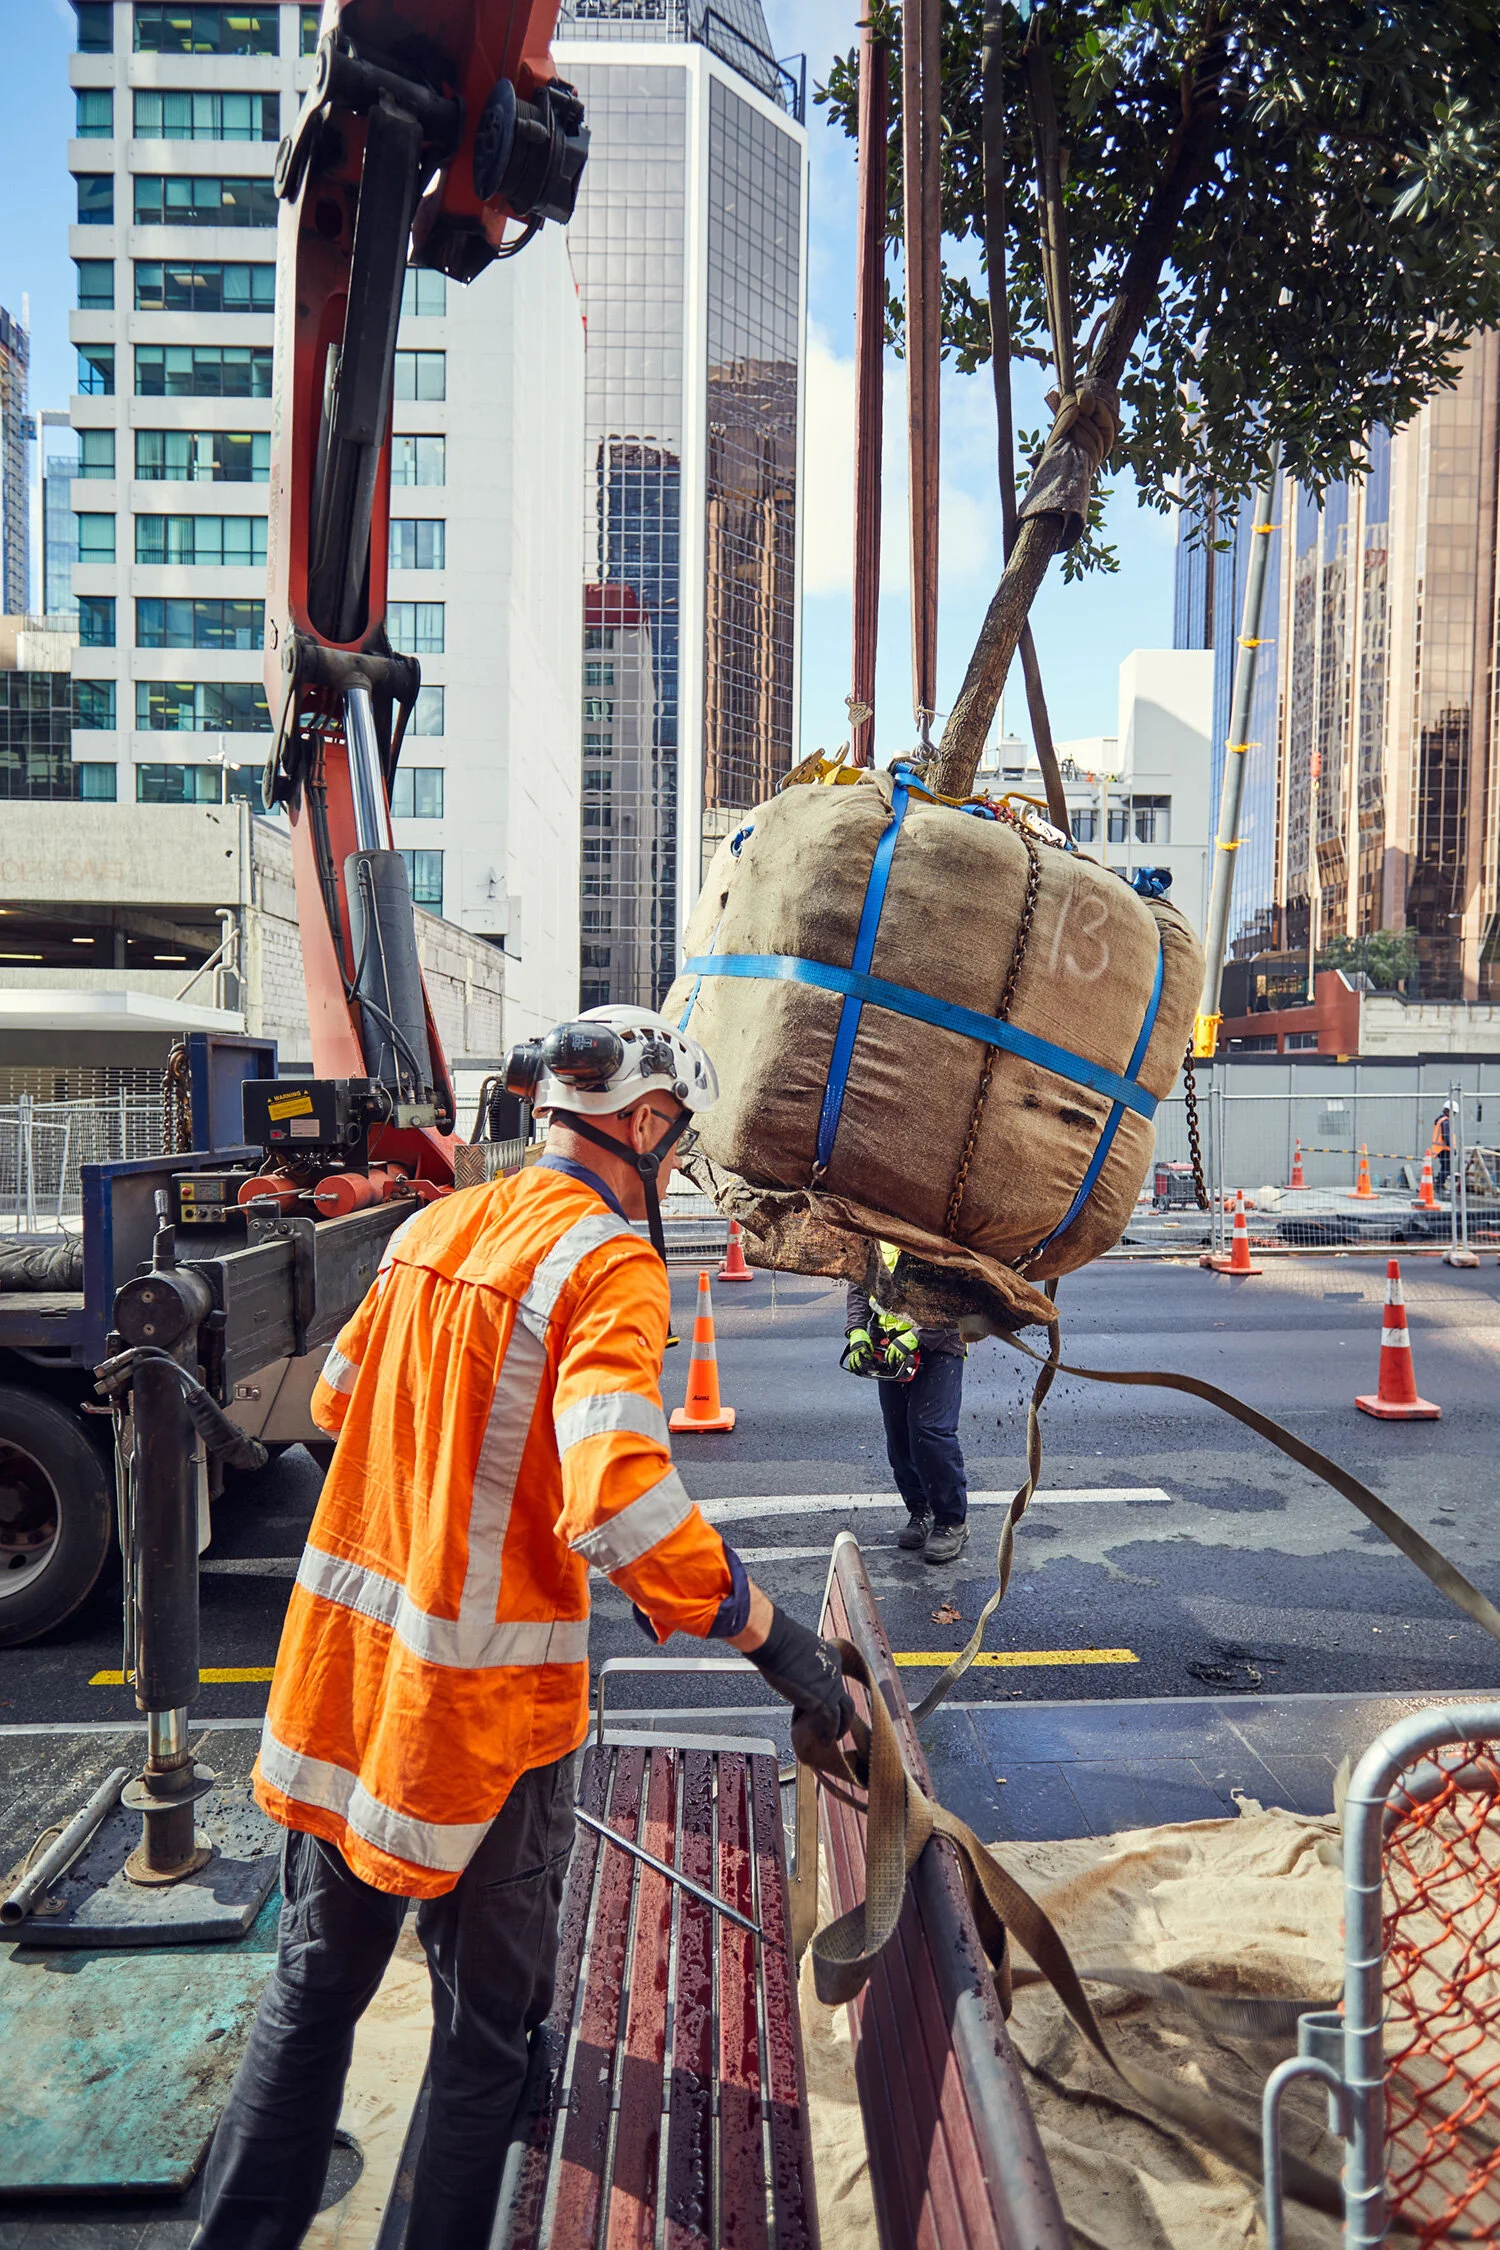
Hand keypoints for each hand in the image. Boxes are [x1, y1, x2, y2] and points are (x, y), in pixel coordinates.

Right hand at [742, 1606, 852, 1752]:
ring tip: (834, 1738)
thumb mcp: (795, 1654)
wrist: (775, 1641)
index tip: (815, 1707)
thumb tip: (793, 1680)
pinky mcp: (824, 1700)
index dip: (825, 1696)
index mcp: (830, 1657)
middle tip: (836, 1726)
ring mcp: (832, 1686)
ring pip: (845, 1711)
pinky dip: (830, 1732)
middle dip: (843, 1714)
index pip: (832, 1682)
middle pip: (845, 1697)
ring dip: (840, 1727)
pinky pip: (832, 1721)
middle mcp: (836, 1670)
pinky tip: (825, 1740)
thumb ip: (800, 1668)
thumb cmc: (777, 1641)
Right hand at [842, 1327, 875, 1375]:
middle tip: (867, 1372)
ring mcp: (852, 1352)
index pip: (867, 1354)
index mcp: (862, 1346)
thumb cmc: (864, 1337)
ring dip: (856, 1369)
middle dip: (863, 1367)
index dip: (872, 1359)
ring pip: (853, 1362)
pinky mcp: (850, 1353)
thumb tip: (873, 1356)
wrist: (856, 1333)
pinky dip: (851, 1367)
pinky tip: (852, 1371)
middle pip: (858, 1360)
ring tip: (860, 1374)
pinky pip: (849, 1361)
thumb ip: (870, 1349)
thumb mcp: (869, 1342)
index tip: (876, 1363)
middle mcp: (856, 1350)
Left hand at [879, 1334, 918, 1382]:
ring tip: (898, 1363)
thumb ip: (894, 1346)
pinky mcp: (904, 1353)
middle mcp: (894, 1347)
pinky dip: (901, 1361)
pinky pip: (901, 1359)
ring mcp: (899, 1350)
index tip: (886, 1360)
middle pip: (890, 1357)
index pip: (887, 1352)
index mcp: (892, 1344)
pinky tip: (902, 1361)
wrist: (912, 1337)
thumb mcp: (898, 1340)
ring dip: (897, 1362)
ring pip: (896, 1358)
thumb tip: (893, 1352)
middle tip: (891, 1365)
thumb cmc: (907, 1338)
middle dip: (890, 1362)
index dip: (886, 1357)